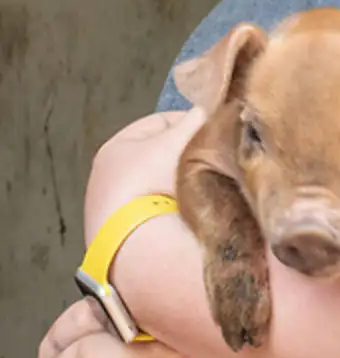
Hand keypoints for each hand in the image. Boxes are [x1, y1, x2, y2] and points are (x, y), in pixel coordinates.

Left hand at [84, 108, 205, 241]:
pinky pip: (154, 212)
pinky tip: (187, 213)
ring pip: (158, 185)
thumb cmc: (153, 182)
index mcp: (115, 147)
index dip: (188, 123)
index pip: (160, 122)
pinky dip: (170, 210)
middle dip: (183, 155)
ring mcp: (112, 209)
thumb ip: (192, 123)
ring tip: (202, 189)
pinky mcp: (121, 237)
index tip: (213, 132)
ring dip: (178, 184)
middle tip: (210, 161)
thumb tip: (202, 112)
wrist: (136, 246)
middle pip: (158, 155)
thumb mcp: (176, 143)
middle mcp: (107, 175)